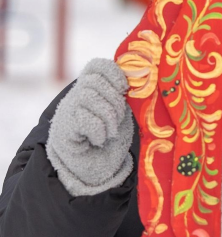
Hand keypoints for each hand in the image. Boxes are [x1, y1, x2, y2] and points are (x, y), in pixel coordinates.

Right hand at [46, 58, 134, 195]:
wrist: (94, 170)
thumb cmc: (112, 139)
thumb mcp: (122, 113)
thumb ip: (126, 97)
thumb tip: (142, 78)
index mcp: (93, 89)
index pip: (97, 66)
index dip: (113, 72)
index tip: (124, 88)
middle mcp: (77, 96)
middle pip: (93, 81)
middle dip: (113, 100)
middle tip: (119, 119)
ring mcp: (67, 111)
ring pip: (87, 96)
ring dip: (108, 115)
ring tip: (112, 131)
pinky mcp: (64, 129)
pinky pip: (82, 118)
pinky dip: (98, 130)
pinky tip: (100, 139)